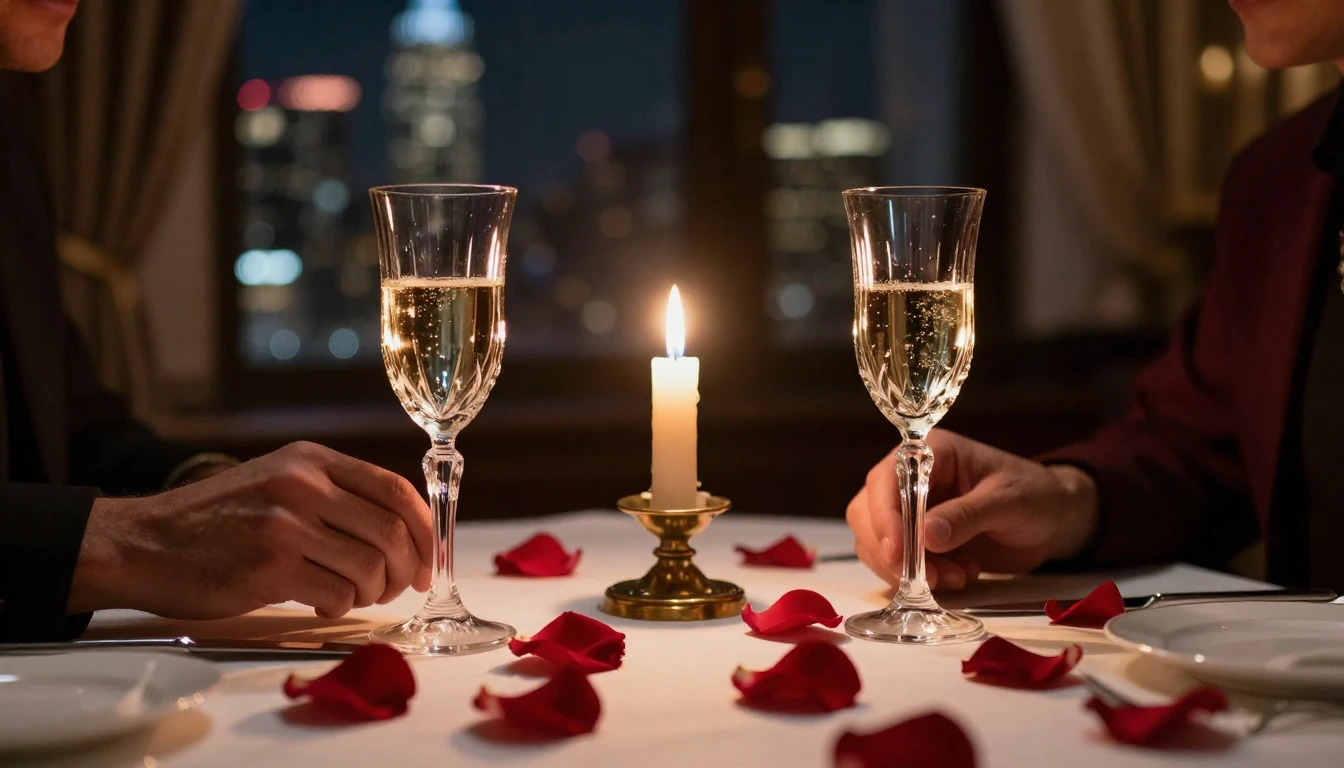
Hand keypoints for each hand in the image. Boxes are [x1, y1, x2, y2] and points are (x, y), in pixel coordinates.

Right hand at [71, 442, 434, 619]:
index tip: (427, 559)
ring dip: (372, 592)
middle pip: (390, 531)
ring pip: (368, 566)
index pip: (395, 490)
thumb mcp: (278, 481)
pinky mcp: (270, 567)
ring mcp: (287, 525)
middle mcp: (303, 485)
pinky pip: (336, 594)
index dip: (424, 529)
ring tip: (354, 596)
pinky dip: (341, 606)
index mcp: (312, 460)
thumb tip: (402, 529)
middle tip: (398, 587)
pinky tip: (322, 602)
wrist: (146, 542)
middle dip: (405, 567)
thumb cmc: (218, 520)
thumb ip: (334, 493)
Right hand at [846, 429, 1098, 590]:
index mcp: (930, 453)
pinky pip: (897, 561)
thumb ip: (967, 515)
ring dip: (906, 569)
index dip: (885, 516)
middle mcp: (910, 478)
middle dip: (892, 550)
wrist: (1055, 520)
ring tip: (954, 577)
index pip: (886, 480)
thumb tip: (926, 535)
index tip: (899, 552)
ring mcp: (911, 510)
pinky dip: (920, 577)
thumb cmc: (1036, 496)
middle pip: (868, 512)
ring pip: (877, 541)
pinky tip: (960, 575)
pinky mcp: (918, 539)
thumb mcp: (1008, 502)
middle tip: (926, 577)